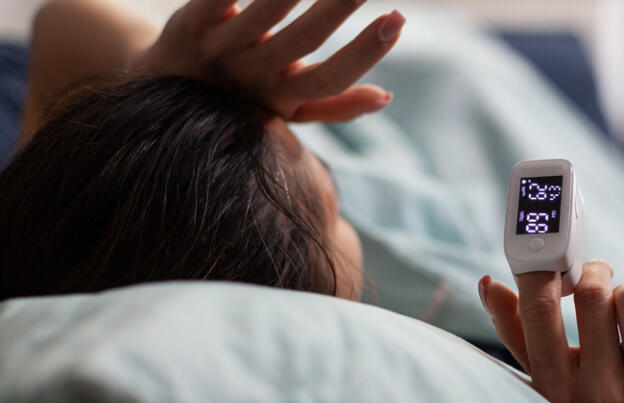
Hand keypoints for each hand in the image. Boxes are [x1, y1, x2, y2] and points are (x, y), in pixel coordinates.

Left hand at [135, 0, 403, 121]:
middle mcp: (252, 75)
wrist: (164, 88)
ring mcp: (220, 47)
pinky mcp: (191, 21)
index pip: (331, 79)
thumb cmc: (241, 97)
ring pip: (268, 8)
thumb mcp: (287, 109)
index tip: (396, 20)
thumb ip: (335, 105)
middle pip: (306, 38)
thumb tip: (386, 97)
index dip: (365, 52)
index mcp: (281, 97)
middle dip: (340, 5)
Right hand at [478, 261, 623, 402]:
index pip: (537, 310)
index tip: (546, 254)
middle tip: (597, 276)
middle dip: (595, 273)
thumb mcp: (557, 380)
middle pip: (592, 293)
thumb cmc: (608, 402)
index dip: (540, 270)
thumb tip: (487, 284)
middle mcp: (601, 393)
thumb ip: (518, 332)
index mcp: (558, 390)